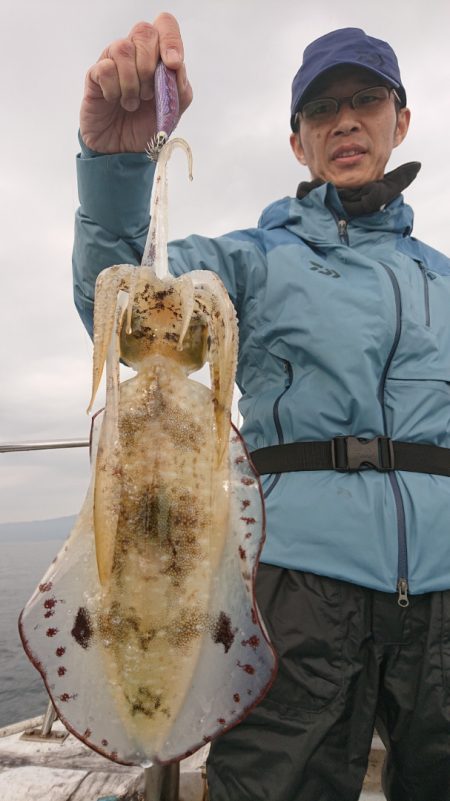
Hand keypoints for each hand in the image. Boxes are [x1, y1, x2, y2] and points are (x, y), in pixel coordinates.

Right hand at [80, 14, 192, 153]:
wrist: (123, 150)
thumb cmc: (146, 126)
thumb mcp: (172, 111)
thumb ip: (180, 87)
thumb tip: (176, 64)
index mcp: (156, 57)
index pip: (164, 25)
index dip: (170, 40)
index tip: (172, 65)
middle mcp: (134, 54)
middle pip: (143, 31)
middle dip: (149, 66)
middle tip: (148, 94)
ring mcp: (113, 62)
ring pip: (122, 48)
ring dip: (132, 83)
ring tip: (131, 103)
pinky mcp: (94, 75)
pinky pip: (105, 68)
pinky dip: (114, 90)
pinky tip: (115, 101)